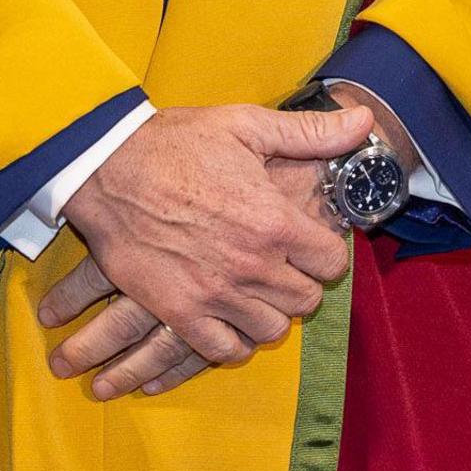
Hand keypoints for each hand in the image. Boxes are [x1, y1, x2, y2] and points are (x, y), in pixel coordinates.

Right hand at [50, 105, 367, 396]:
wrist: (105, 170)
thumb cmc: (175, 144)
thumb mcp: (246, 126)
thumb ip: (311, 133)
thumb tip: (364, 121)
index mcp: (273, 221)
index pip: (331, 262)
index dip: (325, 251)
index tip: (308, 241)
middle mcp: (252, 265)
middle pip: (306, 300)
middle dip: (301, 282)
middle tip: (282, 265)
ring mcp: (215, 294)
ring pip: (271, 329)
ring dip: (270, 312)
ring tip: (256, 290)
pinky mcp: (179, 312)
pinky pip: (224, 349)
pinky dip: (232, 339)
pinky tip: (228, 317)